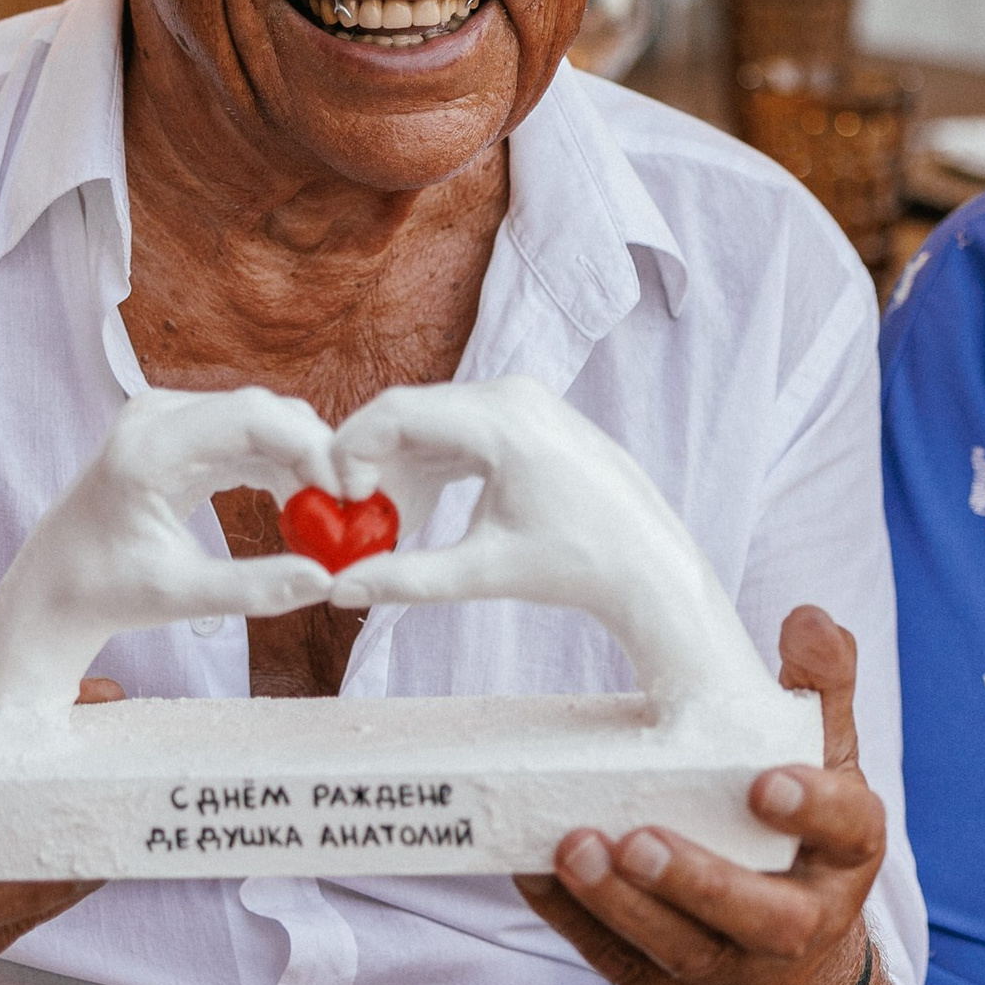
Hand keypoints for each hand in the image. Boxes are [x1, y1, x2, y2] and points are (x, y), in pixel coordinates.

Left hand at [0, 387, 336, 713]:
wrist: (52, 586)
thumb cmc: (103, 592)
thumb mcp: (179, 597)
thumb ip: (253, 588)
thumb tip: (327, 580)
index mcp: (147, 448)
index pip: (250, 418)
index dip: (310, 448)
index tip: (347, 496)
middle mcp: (156, 416)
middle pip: (262, 411)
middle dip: (316, 454)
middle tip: (352, 510)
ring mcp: (167, 418)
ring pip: (261, 419)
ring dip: (302, 460)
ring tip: (332, 514)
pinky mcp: (179, 432)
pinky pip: (246, 434)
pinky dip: (280, 465)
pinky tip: (302, 505)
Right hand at [316, 378, 772, 712]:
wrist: (649, 564)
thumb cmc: (578, 566)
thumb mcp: (485, 573)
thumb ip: (407, 578)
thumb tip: (338, 590)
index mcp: (503, 420)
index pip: (397, 413)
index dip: (351, 451)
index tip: (336, 501)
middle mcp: (513, 394)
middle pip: (411, 412)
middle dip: (372, 462)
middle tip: (350, 516)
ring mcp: (525, 400)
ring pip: (434, 421)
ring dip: (401, 465)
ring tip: (387, 522)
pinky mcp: (529, 416)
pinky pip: (461, 427)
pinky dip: (433, 463)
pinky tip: (419, 508)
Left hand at [518, 605, 884, 984]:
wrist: (794, 969)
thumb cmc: (800, 839)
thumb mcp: (824, 764)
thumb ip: (818, 690)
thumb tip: (808, 616)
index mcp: (847, 854)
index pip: (848, 830)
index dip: (811, 809)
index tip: (762, 782)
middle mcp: (806, 924)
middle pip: (761, 916)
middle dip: (697, 881)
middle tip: (637, 838)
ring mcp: (743, 974)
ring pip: (683, 951)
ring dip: (624, 906)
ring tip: (573, 850)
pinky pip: (625, 966)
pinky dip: (578, 923)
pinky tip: (537, 875)